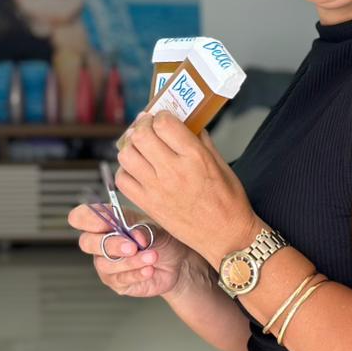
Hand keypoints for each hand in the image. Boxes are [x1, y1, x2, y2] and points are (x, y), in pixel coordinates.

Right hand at [67, 204, 202, 298]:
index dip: (88, 219)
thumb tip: (134, 235)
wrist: (178, 261)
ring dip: (131, 261)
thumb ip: (142, 229)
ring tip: (152, 256)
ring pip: (105, 263)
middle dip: (111, 244)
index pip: (81, 217)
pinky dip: (136, 273)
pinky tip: (150, 269)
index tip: (108, 223)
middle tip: (133, 246)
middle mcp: (100, 243)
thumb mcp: (155, 227)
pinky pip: (119, 279)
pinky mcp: (116, 282)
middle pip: (87, 242)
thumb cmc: (163, 239)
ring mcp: (106, 263)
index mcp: (106, 222)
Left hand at [114, 111, 256, 265]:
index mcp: (195, 157)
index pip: (164, 123)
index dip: (161, 115)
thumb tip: (187, 123)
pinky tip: (138, 169)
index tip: (163, 117)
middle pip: (141, 135)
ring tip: (141, 146)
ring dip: (132, 146)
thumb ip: (202, 141)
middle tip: (148, 126)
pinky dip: (127, 170)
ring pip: (127, 155)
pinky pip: (123, 179)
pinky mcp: (148, 204)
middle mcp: (173, 171)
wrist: (225, 235)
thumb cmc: (228, 200)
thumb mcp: (222, 164)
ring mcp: (157, 189)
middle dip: (143, 125)